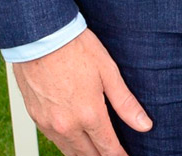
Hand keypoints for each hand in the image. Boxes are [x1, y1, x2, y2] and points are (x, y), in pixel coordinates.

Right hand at [12, 28, 151, 155]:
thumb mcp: (108, 70)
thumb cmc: (75, 48)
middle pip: (88, 155)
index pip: (108, 149)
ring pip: (69, 152)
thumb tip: (144, 125)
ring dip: (84, 154)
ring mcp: (49, 124)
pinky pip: (54, 140)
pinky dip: (66, 143)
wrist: (40, 37)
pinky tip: (75, 138)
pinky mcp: (36, 119)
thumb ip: (125, 102)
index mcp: (89, 114)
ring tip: (97, 150)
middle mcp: (67, 125)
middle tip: (114, 153)